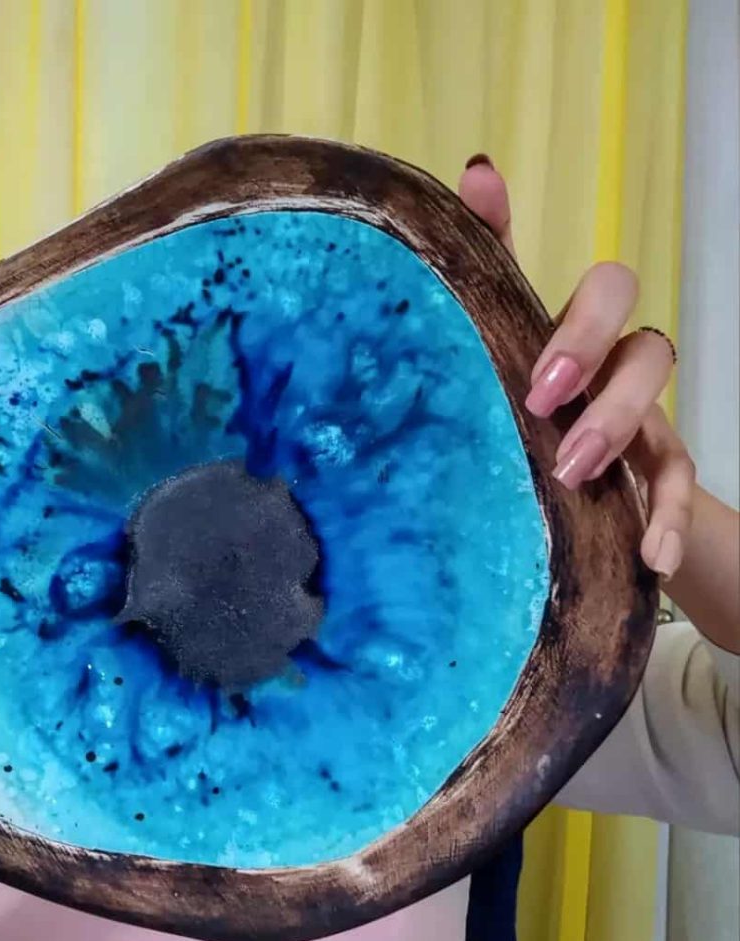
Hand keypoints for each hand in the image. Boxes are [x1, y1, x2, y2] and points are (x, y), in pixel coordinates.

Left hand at [458, 155, 692, 581]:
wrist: (576, 517)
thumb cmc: (520, 433)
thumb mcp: (484, 379)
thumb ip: (472, 301)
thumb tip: (475, 176)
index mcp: (568, 341)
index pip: (590, 290)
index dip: (558, 275)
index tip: (519, 297)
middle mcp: (612, 366)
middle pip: (632, 327)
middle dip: (589, 348)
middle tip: (538, 396)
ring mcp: (644, 415)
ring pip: (656, 386)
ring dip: (616, 422)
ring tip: (573, 469)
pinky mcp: (658, 471)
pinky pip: (677, 481)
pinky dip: (665, 517)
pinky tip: (648, 556)